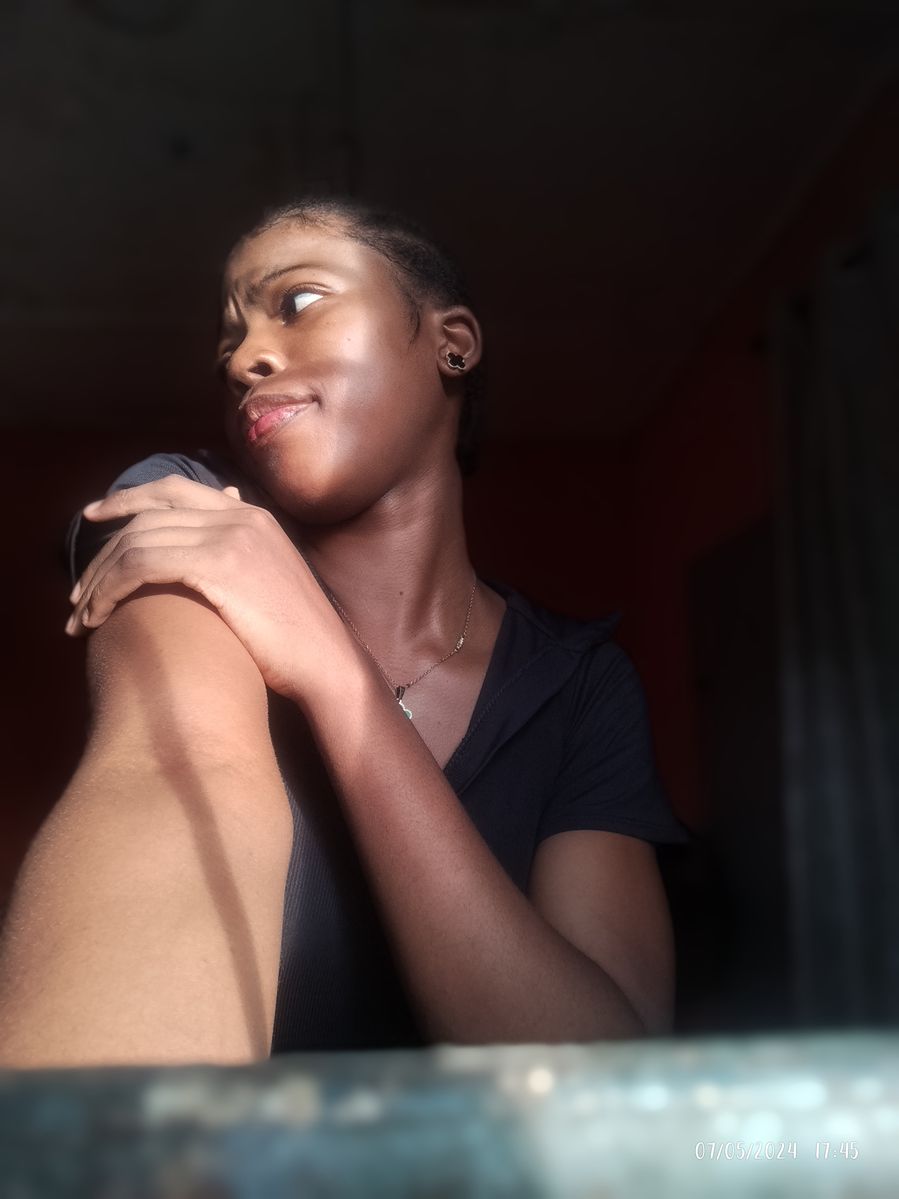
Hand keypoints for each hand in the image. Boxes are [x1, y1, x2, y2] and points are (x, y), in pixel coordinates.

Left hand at [65, 475, 345, 700]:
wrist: (327, 661)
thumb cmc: (297, 634)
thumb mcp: (270, 576)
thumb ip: (242, 546)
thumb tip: (223, 510)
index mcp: (250, 515)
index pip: (173, 489)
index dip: (126, 499)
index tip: (94, 517)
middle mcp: (238, 516)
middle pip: (147, 515)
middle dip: (102, 552)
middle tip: (76, 592)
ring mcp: (229, 537)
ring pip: (137, 542)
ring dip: (98, 581)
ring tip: (81, 617)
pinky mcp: (218, 565)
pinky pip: (142, 564)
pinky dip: (109, 590)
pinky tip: (98, 618)